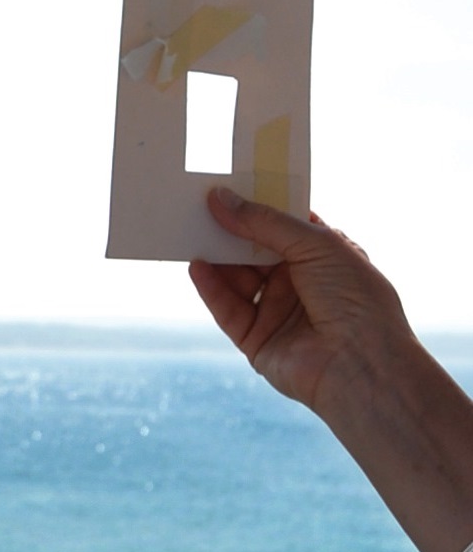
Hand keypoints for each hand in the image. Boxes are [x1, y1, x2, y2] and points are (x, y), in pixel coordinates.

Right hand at [186, 188, 419, 415]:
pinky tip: (197, 266)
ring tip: (190, 231)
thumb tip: (222, 199)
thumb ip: (265, 222)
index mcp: (325, 257)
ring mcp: (277, 311)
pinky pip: (227, 309)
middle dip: (231, 230)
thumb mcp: (317, 244)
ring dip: (216, 257)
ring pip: (237, 278)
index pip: (286, 226)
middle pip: (255, 251)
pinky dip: (211, 288)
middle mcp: (300, 283)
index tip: (230, 187)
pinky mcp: (256, 339)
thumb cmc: (357, 299)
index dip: (260, 207)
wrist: (360, 363)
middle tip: (200, 206)